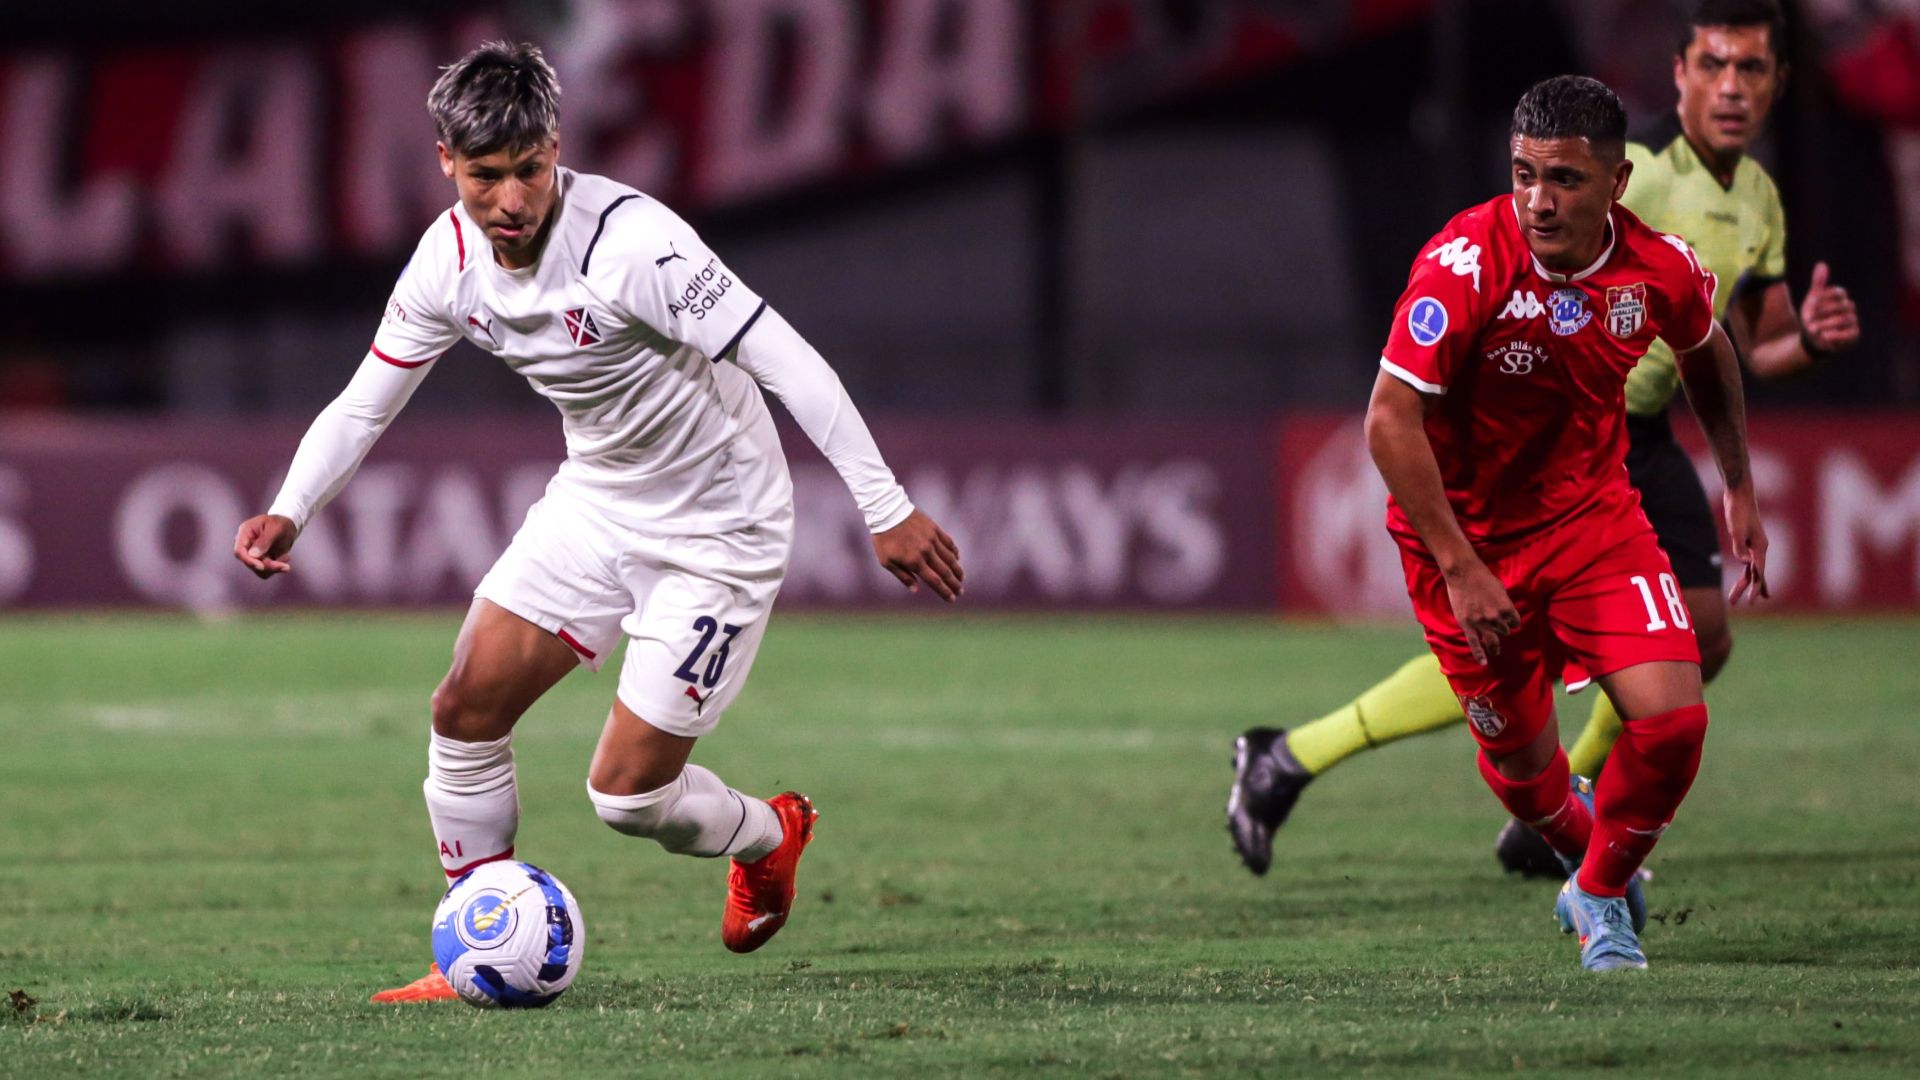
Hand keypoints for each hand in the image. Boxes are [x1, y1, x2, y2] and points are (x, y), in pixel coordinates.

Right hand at [233, 514, 298, 578]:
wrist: (289, 526)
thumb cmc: (280, 523)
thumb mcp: (275, 528)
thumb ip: (264, 540)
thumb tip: (253, 555)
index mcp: (245, 533)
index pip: (239, 551)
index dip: (248, 560)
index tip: (261, 566)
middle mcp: (246, 545)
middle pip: (250, 563)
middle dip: (268, 566)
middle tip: (286, 566)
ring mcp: (253, 554)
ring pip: (258, 570)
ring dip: (274, 568)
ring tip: (287, 558)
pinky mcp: (261, 561)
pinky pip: (266, 571)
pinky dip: (276, 568)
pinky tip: (285, 558)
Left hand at [872, 509, 963, 601]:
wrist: (887, 512)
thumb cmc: (884, 539)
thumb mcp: (887, 561)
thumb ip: (903, 576)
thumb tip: (916, 590)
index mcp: (915, 561)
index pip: (934, 581)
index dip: (944, 592)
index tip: (952, 599)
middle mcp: (926, 551)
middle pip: (945, 572)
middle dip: (954, 584)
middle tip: (960, 592)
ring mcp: (932, 539)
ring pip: (950, 558)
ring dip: (958, 570)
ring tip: (962, 578)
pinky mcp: (935, 529)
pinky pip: (949, 543)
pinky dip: (954, 552)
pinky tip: (957, 559)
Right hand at [1443, 558, 1519, 665]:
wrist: (1463, 573)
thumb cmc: (1483, 577)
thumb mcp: (1500, 589)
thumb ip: (1504, 604)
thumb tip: (1505, 613)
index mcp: (1507, 608)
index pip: (1515, 622)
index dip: (1512, 620)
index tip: (1508, 619)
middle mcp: (1496, 618)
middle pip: (1505, 631)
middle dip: (1502, 628)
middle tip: (1496, 625)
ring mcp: (1481, 623)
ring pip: (1493, 639)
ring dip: (1494, 640)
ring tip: (1495, 648)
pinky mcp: (1468, 625)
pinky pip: (1475, 643)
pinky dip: (1479, 654)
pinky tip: (1483, 662)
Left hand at [1723, 485, 1769, 604]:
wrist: (1739, 493)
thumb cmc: (1738, 510)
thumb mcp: (1736, 530)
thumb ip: (1740, 547)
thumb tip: (1746, 564)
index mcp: (1760, 547)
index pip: (1758, 572)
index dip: (1755, 588)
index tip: (1752, 602)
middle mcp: (1759, 548)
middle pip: (1755, 573)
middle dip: (1746, 589)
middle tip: (1735, 603)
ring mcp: (1755, 544)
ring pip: (1752, 569)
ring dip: (1746, 583)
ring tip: (1741, 599)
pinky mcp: (1747, 540)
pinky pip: (1749, 561)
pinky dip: (1748, 571)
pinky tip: (1746, 576)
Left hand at [1799, 262, 1859, 354]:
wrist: (1812, 338)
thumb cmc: (1813, 317)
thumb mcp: (1812, 300)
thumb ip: (1818, 284)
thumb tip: (1821, 263)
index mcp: (1840, 298)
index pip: (1838, 292)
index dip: (1824, 297)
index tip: (1809, 303)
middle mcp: (1849, 308)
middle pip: (1842, 306)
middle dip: (1823, 312)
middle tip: (1807, 319)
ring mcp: (1853, 321)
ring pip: (1844, 319)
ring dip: (1826, 324)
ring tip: (1812, 329)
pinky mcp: (1854, 335)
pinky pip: (1850, 333)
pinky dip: (1836, 334)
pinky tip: (1823, 336)